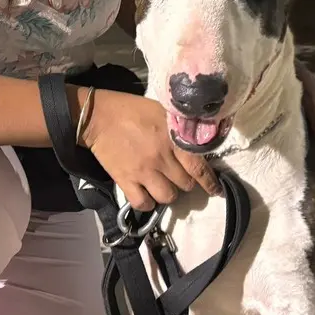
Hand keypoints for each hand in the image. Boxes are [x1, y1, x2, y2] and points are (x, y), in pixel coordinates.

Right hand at [82, 90, 221, 210]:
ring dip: (170, 194)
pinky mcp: (125, 180)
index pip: (198, 167)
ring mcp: (143, 171)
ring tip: (165, 186)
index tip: (216, 190)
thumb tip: (199, 139)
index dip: (210, 182)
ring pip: (168, 197)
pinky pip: (143, 203)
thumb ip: (181, 127)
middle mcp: (160, 158)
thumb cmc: (132, 110)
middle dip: (187, 182)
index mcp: (172, 139)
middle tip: (180, 176)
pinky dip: (148, 203)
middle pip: (185, 184)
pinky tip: (148, 195)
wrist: (99, 117)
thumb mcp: (162, 111)